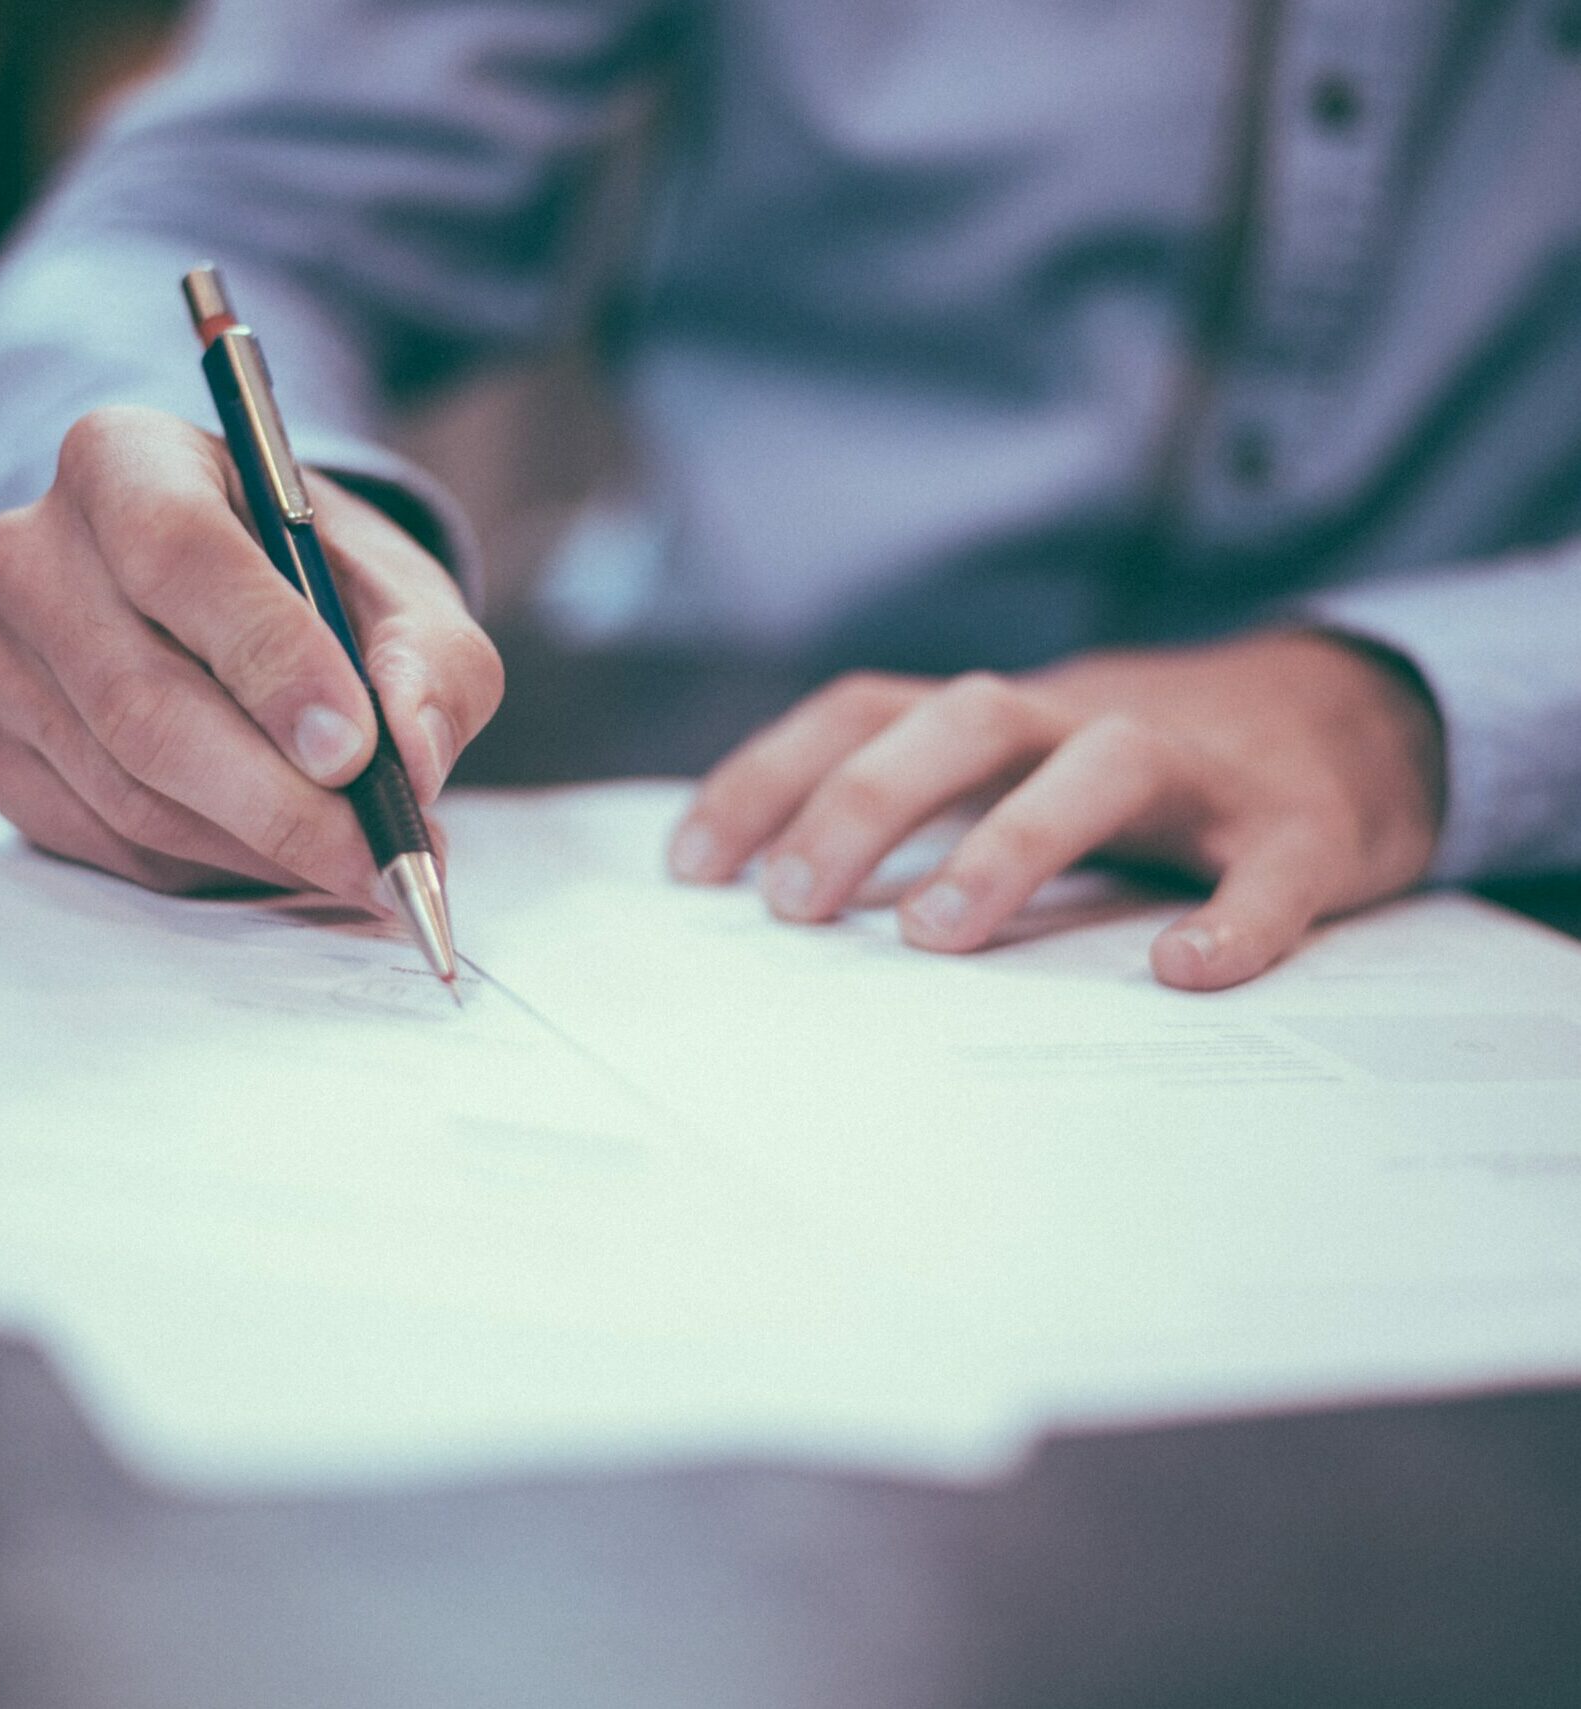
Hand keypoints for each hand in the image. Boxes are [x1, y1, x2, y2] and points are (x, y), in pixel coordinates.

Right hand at [0, 407, 502, 901]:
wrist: (253, 611)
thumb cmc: (328, 590)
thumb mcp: (409, 600)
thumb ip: (433, 663)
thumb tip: (414, 756)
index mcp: (125, 460)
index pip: (177, 552)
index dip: (270, 661)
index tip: (356, 751)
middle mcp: (33, 551)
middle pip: (141, 700)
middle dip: (279, 801)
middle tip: (379, 855)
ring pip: (127, 790)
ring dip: (259, 847)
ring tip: (359, 862)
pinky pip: (104, 841)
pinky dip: (209, 866)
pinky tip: (280, 854)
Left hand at [666, 632, 1444, 988]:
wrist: (1348, 722)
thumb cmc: (1139, 774)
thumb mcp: (1018, 768)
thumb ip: (924, 809)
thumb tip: (777, 900)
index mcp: (1005, 719)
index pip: (865, 711)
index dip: (770, 775)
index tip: (690, 868)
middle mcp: (1085, 722)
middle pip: (966, 718)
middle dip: (866, 801)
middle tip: (792, 906)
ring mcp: (1199, 770)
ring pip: (1105, 764)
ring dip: (1012, 840)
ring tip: (934, 935)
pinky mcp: (1302, 828)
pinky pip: (1273, 868)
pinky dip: (1234, 917)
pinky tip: (1184, 972)